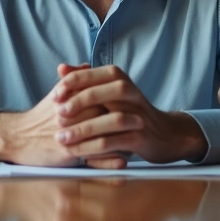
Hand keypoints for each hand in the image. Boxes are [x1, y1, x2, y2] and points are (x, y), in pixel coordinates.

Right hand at [0, 64, 128, 166]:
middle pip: (104, 113)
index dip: (118, 99)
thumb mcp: (54, 93)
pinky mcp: (66, 153)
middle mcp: (70, 113)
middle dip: (124, 117)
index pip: (100, 94)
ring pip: (101, 135)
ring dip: (121, 138)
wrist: (16, 138)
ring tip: (138, 140)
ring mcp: (69, 134)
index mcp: (70, 97)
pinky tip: (123, 161)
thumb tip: (86, 65)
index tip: (135, 102)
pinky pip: (92, 157)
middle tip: (143, 121)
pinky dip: (109, 160)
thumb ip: (73, 79)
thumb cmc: (39, 117)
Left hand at [54, 65, 207, 162]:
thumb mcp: (108, 92)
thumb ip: (85, 80)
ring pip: (111, 119)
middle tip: (57, 114)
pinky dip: (95, 148)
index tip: (55, 96)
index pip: (95, 74)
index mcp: (120, 79)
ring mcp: (138, 116)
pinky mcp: (141, 138)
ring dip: (84, 128)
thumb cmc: (128, 111)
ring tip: (62, 138)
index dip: (74, 83)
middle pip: (105, 91)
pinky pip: (116, 142)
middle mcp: (132, 94)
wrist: (164, 134)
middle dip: (79, 102)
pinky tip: (79, 153)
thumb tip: (61, 68)